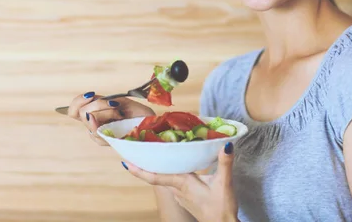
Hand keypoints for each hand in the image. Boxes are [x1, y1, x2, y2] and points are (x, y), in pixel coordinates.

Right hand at [67, 91, 155, 145]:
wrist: (153, 124)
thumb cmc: (137, 113)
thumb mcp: (117, 101)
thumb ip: (99, 102)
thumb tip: (86, 108)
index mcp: (94, 114)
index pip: (73, 109)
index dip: (77, 101)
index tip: (91, 95)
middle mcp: (94, 125)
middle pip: (80, 113)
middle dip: (97, 104)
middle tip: (114, 104)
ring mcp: (101, 135)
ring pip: (89, 121)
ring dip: (107, 111)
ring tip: (120, 113)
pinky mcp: (108, 142)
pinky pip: (98, 131)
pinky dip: (111, 119)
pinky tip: (121, 119)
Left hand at [123, 142, 238, 221]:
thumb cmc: (221, 207)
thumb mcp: (224, 184)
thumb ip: (224, 163)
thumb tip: (225, 144)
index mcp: (183, 183)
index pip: (156, 177)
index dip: (140, 171)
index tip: (126, 162)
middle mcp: (178, 190)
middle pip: (157, 176)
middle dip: (146, 165)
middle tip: (137, 151)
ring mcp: (181, 196)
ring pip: (166, 180)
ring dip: (158, 169)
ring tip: (154, 154)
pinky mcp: (187, 199)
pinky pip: (173, 184)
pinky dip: (170, 174)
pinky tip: (175, 167)